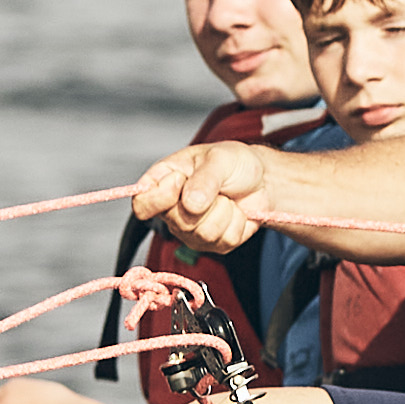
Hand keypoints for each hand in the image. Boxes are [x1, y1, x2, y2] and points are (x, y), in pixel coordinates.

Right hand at [131, 137, 278, 248]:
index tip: (180, 180)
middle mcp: (172, 211)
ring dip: (225, 211)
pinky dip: (238, 222)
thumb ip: (203, 179)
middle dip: (206, 202)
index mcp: (163, 183)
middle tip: (216, 185)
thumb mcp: (218, 159)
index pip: (142, 204)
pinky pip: (226, 241)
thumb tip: (190, 205)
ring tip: (227, 197)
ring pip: (205, 234)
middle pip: (178, 223)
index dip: (160, 198)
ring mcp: (191, 231)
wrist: (262, 179)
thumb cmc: (234, 163)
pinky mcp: (213, 245)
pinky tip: (237, 210)